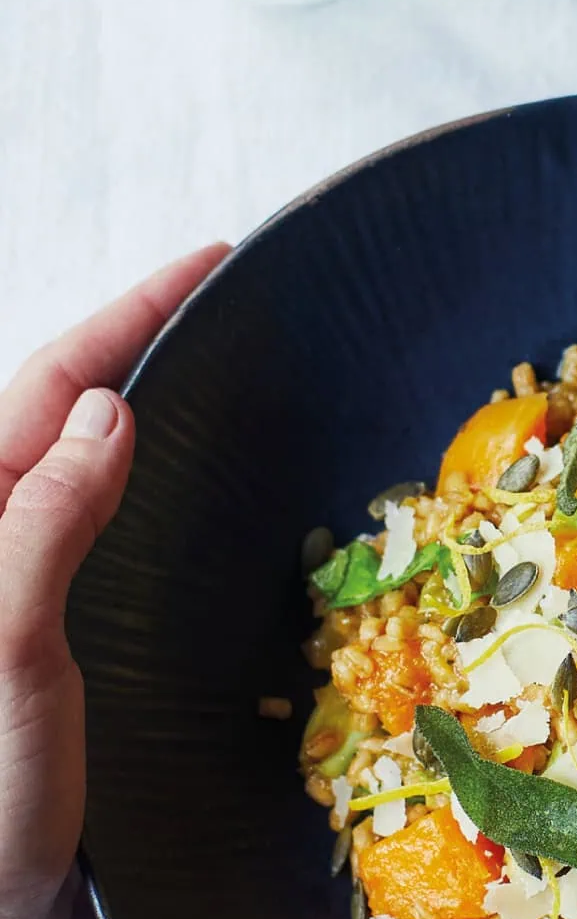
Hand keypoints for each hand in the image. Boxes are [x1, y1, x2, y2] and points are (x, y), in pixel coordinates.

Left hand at [0, 244, 229, 918]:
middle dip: (133, 340)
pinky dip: (149, 481)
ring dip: (144, 404)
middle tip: (214, 297)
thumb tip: (102, 414)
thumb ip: (38, 527)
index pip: (49, 388)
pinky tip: (185, 483)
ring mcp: (24, 586)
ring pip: (84, 464)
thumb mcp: (0, 656)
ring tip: (207, 362)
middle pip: (61, 411)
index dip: (126, 315)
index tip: (206, 262)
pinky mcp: (59, 629)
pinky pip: (103, 524)